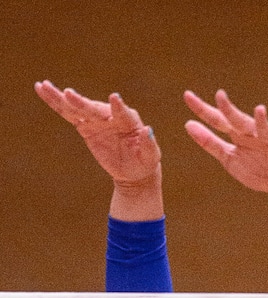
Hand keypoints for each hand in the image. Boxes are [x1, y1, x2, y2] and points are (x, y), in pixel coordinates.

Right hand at [35, 81, 160, 188]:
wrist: (134, 168)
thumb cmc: (144, 161)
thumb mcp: (151, 156)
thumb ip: (149, 144)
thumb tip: (148, 130)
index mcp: (128, 121)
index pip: (122, 113)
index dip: (118, 107)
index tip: (114, 98)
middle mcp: (110, 116)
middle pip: (94, 109)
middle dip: (81, 103)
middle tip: (69, 94)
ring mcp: (96, 120)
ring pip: (76, 108)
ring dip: (60, 98)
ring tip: (45, 85)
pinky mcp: (85, 126)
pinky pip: (68, 114)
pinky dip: (56, 103)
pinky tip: (42, 89)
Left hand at [184, 90, 267, 202]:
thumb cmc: (258, 169)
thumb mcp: (229, 158)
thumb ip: (210, 143)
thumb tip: (188, 124)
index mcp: (239, 135)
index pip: (219, 120)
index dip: (204, 110)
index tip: (187, 96)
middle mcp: (255, 135)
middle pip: (240, 121)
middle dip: (230, 110)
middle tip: (220, 96)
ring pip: (266, 131)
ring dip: (263, 122)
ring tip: (259, 110)